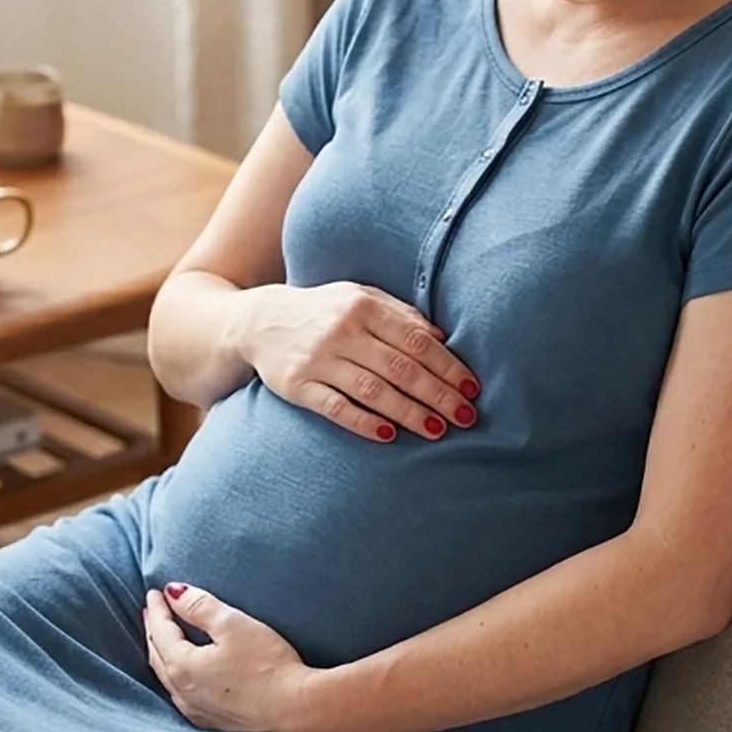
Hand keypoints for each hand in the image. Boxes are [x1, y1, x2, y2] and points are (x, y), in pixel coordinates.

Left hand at [142, 583, 326, 731]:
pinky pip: (181, 694)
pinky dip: (175, 675)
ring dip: (161, 654)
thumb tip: (173, 593)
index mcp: (182, 666)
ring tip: (162, 638)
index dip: (157, 609)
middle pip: (157, 655)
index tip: (155, 592)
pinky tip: (183, 673)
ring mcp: (196, 711)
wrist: (296, 711)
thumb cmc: (267, 665)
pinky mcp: (212, 722)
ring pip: (167, 677)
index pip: (160, 631)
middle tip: (153, 611)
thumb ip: (199, 606)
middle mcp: (182, 692)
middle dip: (153, 631)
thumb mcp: (232, 624)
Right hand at [240, 282, 480, 442]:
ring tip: (437, 430)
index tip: (471, 389)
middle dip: (437, 394)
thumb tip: (442, 336)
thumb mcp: (360, 297)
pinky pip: (335, 407)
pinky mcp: (297, 386)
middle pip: (400, 368)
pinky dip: (362, 421)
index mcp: (364, 307)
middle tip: (466, 417)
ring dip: (408, 412)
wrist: (260, 321)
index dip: (447, 366)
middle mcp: (342, 331)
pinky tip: (387, 434)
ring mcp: (318, 360)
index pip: (416, 340)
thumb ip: (400, 314)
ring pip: (372, 390)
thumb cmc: (324, 311)